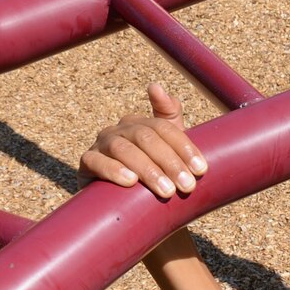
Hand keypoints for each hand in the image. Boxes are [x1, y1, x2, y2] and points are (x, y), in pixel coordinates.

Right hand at [78, 83, 206, 199]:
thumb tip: (155, 85)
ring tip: (166, 191)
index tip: (201, 169)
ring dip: (148, 170)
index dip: (184, 146)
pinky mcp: (88, 162)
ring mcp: (102, 144)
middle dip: (170, 162)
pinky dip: (114, 170)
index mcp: (142, 124)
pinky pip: (97, 162)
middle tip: (187, 186)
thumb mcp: (166, 149)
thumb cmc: (151, 174)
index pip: (164, 127)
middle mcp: (121, 130)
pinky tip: (130, 182)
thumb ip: (169, 118)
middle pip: (146, 137)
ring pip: (124, 150)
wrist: (123, 203)